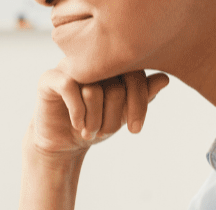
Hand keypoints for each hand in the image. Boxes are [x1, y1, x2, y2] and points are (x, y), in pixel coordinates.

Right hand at [28, 67, 169, 158]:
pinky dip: (78, 112)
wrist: (62, 143)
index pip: (136, 74)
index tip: (135, 130)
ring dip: (94, 119)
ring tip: (89, 131)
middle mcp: (93, 60)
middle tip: (104, 132)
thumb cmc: (95, 124)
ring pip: (94, 89)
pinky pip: (70, 89)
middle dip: (114, 116)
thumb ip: (142, 97)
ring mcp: (71, 66)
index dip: (139, 103)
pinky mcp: (50, 78)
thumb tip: (165, 79)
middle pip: (116, 83)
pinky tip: (78, 125)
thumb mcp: (124, 114)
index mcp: (113, 64)